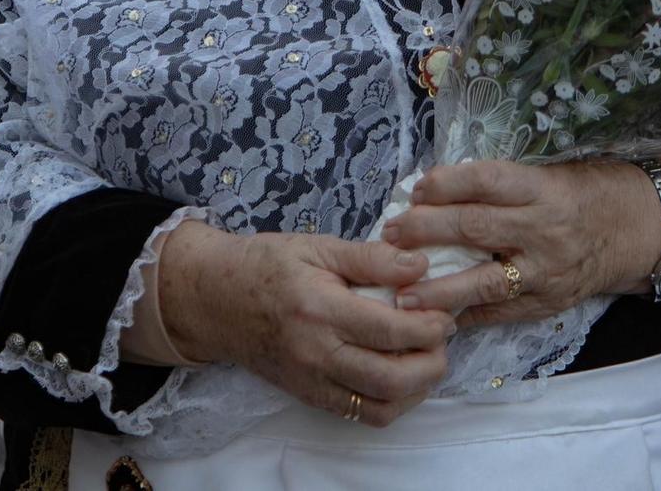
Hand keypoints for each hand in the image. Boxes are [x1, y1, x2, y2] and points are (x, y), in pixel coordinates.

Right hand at [155, 224, 456, 426]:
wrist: (214, 300)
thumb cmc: (266, 265)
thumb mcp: (317, 246)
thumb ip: (371, 258)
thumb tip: (420, 264)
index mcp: (319, 308)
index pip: (389, 329)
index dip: (429, 326)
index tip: (446, 313)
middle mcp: (316, 353)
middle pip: (392, 377)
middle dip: (432, 362)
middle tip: (443, 338)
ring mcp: (311, 381)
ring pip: (381, 406)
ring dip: (417, 389)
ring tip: (427, 358)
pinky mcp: (310, 397)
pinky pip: (361, 414)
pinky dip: (392, 401)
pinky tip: (402, 376)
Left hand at [381, 160, 659, 326]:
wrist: (638, 230)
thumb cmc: (584, 193)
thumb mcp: (548, 175)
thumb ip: (499, 185)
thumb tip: (433, 190)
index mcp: (541, 189)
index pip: (486, 181)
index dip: (446, 183)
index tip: (415, 188)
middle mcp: (542, 230)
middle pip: (475, 227)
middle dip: (426, 230)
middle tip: (390, 233)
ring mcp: (545, 271)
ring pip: (483, 282)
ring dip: (436, 288)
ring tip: (400, 294)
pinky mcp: (546, 303)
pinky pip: (498, 313)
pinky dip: (464, 315)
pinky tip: (433, 317)